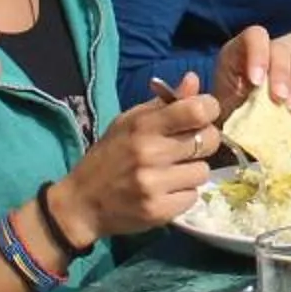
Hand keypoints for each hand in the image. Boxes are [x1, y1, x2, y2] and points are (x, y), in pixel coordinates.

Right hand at [49, 77, 221, 242]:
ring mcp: (154, 184)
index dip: (209, 109)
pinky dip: (183, 194)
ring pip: (203, 171)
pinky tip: (166, 192)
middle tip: (186, 147)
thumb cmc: (108, 157)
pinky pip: (193, 197)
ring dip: (192, 171)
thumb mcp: (129, 122)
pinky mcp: (158, 211)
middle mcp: (149, 153)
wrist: (81, 203)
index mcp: (143, 126)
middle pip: (208, 140)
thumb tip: (193, 80)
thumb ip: (164, 103)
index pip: (196, 111)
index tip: (204, 115)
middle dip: (204, 141)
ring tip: (171, 173)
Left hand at [214, 26, 290, 116]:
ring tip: (290, 110)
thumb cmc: (223, 110)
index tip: (256, 82)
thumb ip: (222, 100)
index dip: (258, 55)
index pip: (255, 36)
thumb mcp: (217, 103)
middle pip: (280, 50)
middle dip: (281, 74)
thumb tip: (227, 104)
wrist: (237, 125)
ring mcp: (284, 64)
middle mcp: (264, 52)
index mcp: (239, 50)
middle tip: (278, 99)